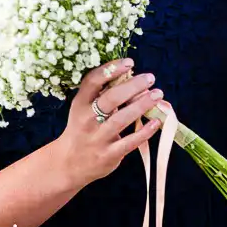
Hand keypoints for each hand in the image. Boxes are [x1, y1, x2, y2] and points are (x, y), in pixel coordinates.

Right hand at [56, 59, 162, 186]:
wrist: (68, 164)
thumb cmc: (83, 128)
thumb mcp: (84, 109)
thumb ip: (103, 95)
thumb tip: (133, 77)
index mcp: (80, 104)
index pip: (92, 81)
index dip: (111, 70)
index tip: (129, 63)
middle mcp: (87, 120)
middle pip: (110, 99)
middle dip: (132, 86)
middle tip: (150, 78)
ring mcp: (97, 138)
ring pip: (121, 119)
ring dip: (141, 105)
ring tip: (158, 94)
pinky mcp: (108, 155)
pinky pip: (129, 142)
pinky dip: (144, 132)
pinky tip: (157, 121)